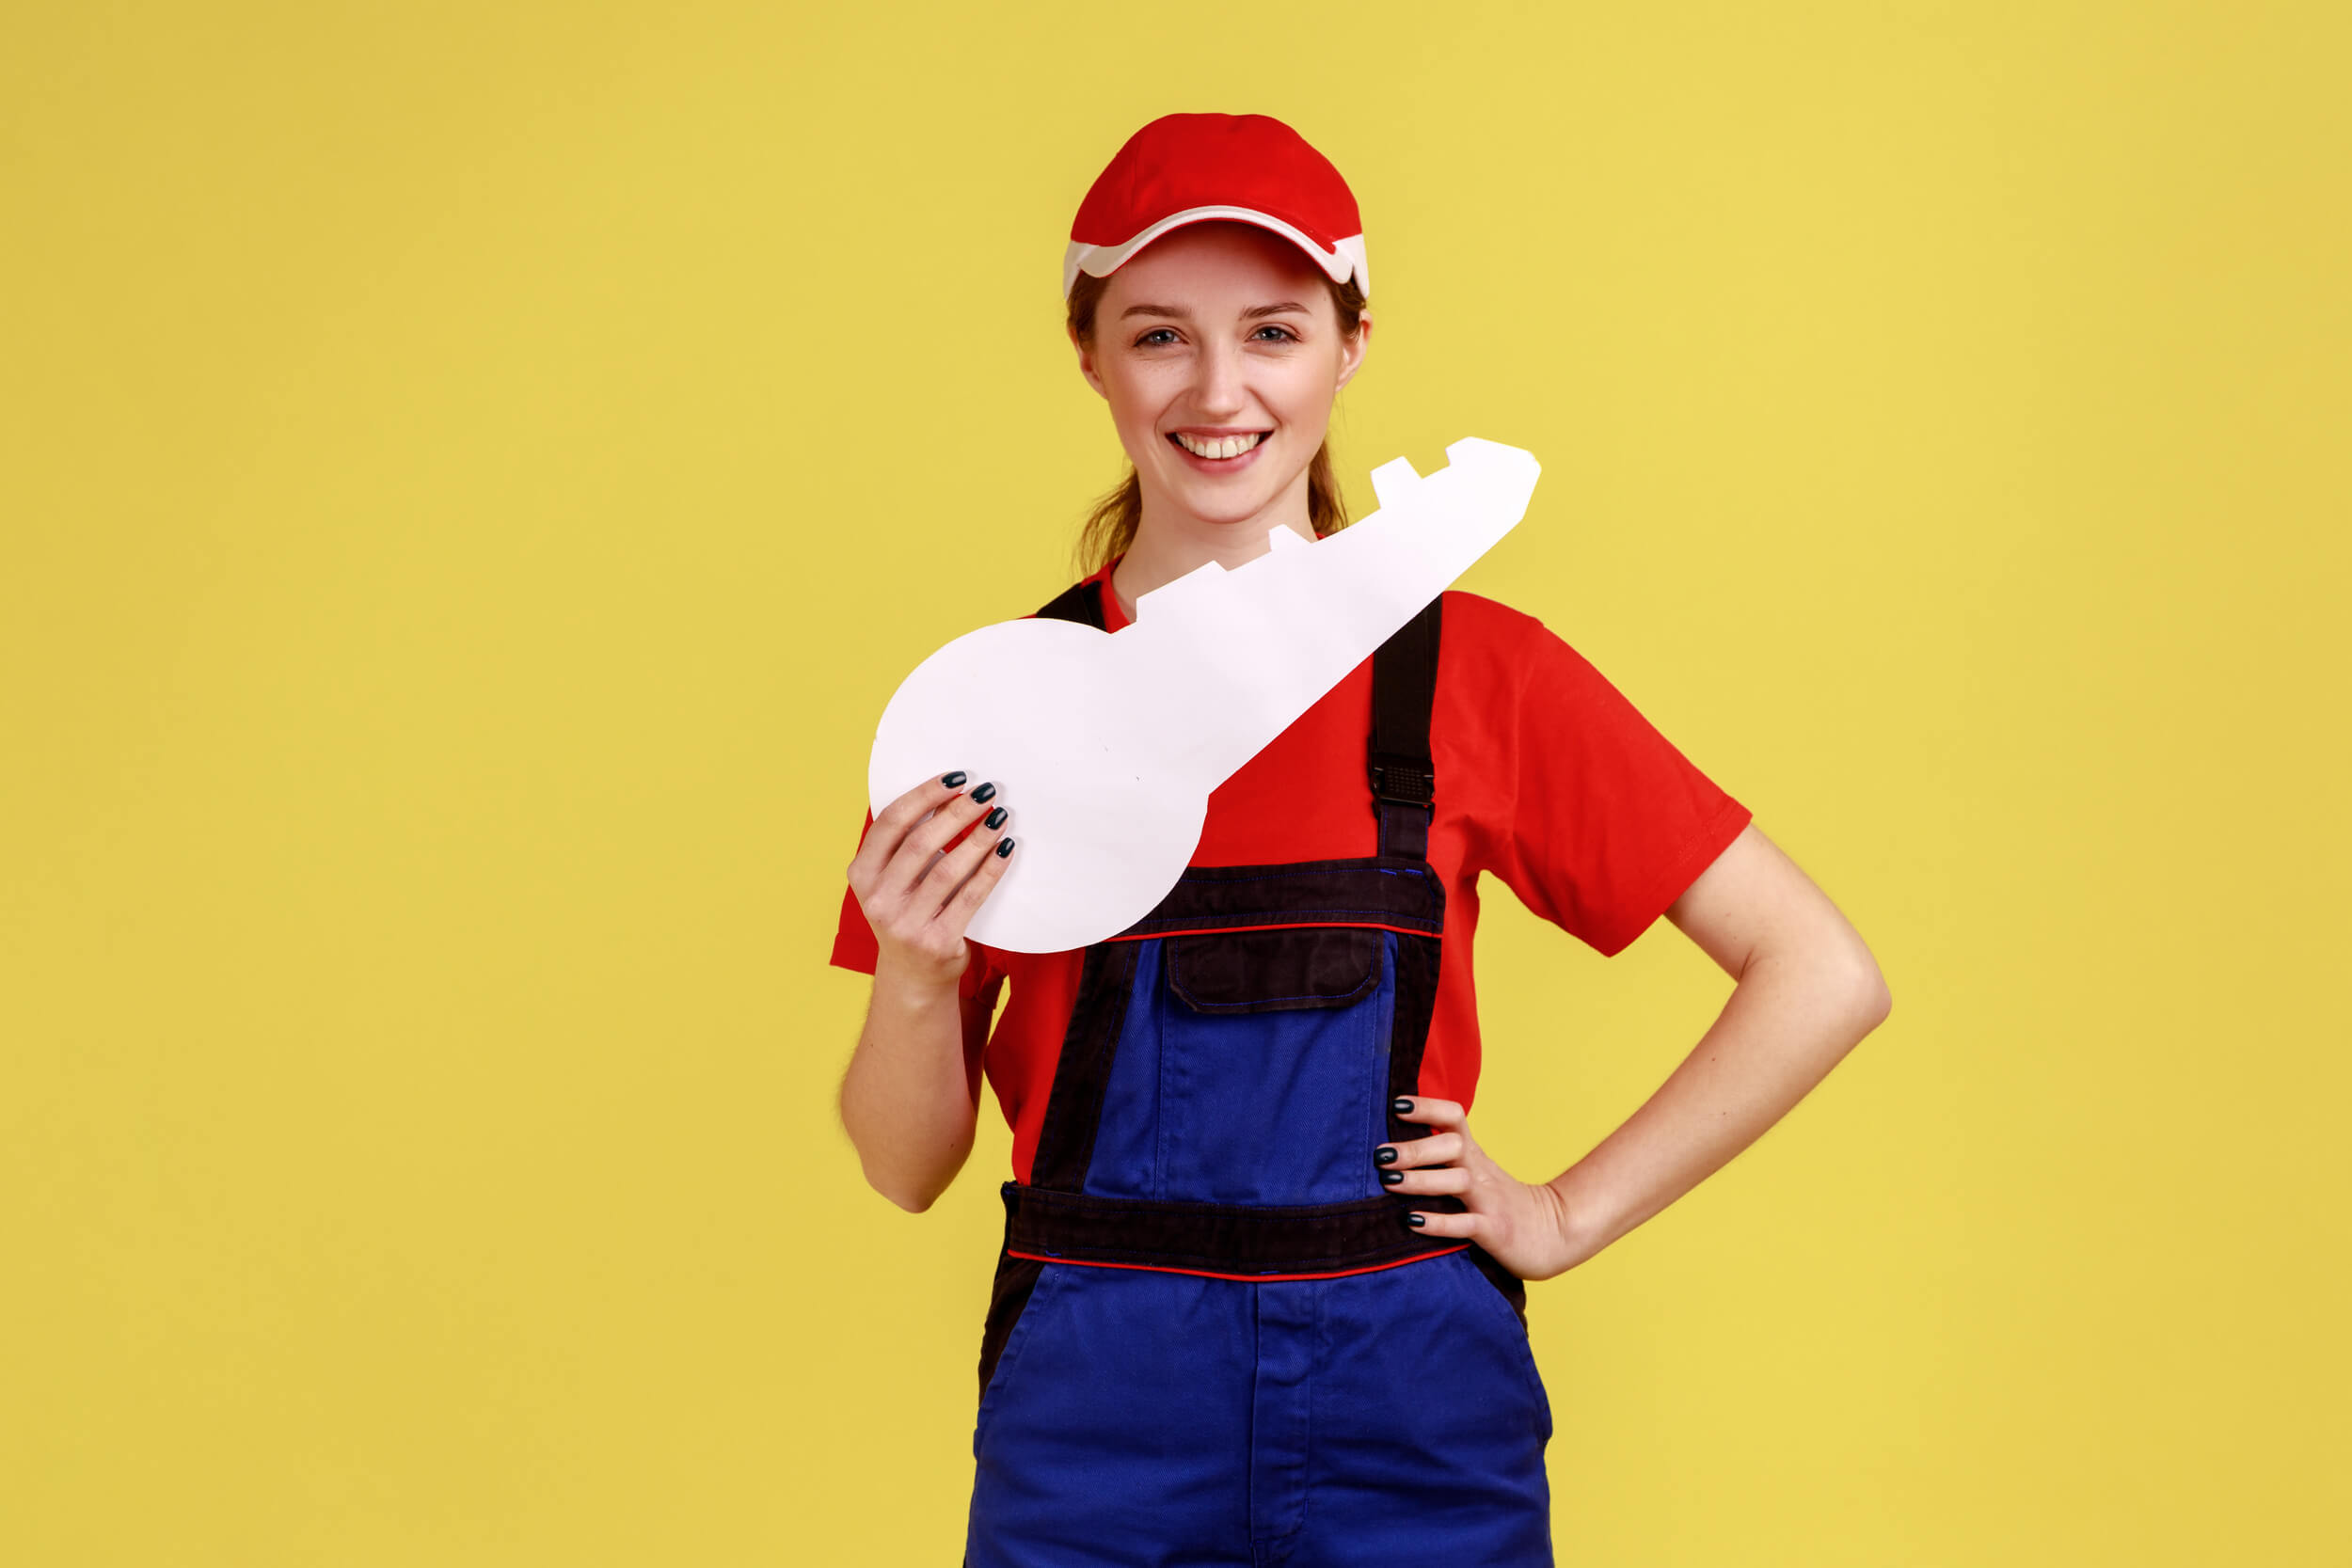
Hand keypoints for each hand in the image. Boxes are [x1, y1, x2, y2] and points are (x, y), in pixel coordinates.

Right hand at [845, 771, 1016, 992]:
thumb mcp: (892, 881)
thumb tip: (950, 797)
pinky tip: (1005, 850)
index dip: (924, 795)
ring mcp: (905, 923)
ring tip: (1000, 818)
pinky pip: (969, 897)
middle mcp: (878, 899)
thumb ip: (907, 844)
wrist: (912, 976)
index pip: (891, 823)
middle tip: (986, 793)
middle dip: (957, 812)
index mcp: (862, 875)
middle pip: (921, 842)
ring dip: (978, 838)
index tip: (955, 779)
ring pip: (947, 869)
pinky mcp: (936, 941)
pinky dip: (990, 870)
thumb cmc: (906, 914)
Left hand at [1376, 1097, 1577, 1280]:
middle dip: (1415, 1148)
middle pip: (1452, 1146)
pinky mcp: (1494, 1230)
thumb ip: (1445, 1158)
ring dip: (1421, 1180)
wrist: (1554, 1233)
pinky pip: (1465, 1224)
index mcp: (1474, 1155)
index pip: (1454, 1117)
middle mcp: (1481, 1172)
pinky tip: (1412, 1220)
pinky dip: (1438, 1222)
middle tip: (1381, 1154)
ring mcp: (1489, 1201)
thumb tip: (1396, 1146)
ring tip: (1389, 1180)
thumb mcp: (1476, 1173)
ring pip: (1457, 1181)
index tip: (1397, 1104)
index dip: (1428, 1107)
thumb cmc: (1501, 1203)